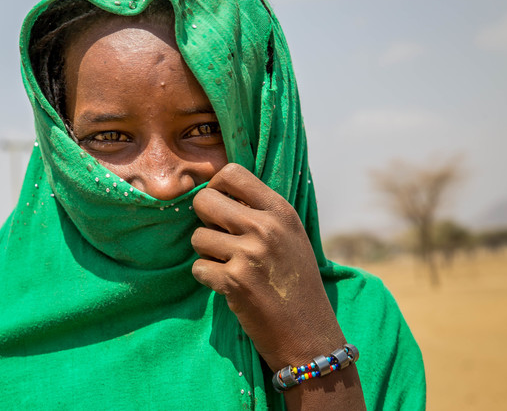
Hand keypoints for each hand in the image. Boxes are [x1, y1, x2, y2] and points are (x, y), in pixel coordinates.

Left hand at [191, 163, 345, 370]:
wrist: (309, 334)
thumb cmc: (296, 283)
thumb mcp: (290, 237)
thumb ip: (260, 212)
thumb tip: (217, 190)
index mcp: (281, 212)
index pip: (232, 172)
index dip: (217, 187)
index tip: (220, 205)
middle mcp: (266, 228)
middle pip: (205, 201)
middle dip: (204, 220)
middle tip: (219, 237)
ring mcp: (249, 255)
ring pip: (197, 237)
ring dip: (206, 254)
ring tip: (229, 265)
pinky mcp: (234, 282)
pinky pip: (198, 268)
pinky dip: (208, 278)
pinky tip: (229, 286)